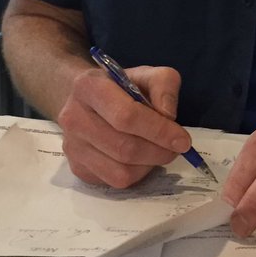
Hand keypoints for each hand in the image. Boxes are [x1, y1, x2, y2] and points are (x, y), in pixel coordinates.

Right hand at [57, 63, 194, 188]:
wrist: (87, 100)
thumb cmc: (120, 87)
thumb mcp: (145, 74)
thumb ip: (164, 85)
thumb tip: (168, 115)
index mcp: (88, 87)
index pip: (126, 116)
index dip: (159, 131)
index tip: (183, 140)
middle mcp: (73, 118)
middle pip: (124, 148)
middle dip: (158, 152)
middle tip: (175, 148)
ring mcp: (72, 146)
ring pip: (120, 171)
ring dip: (149, 166)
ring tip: (157, 151)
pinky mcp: (77, 168)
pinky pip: (114, 182)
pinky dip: (136, 175)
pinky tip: (140, 160)